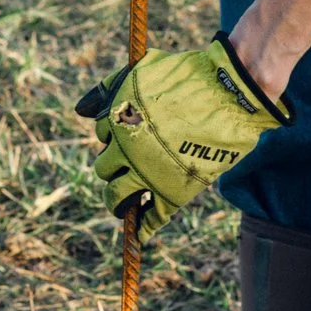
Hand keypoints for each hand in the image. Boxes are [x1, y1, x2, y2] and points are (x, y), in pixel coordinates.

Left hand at [75, 35, 288, 239]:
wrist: (230, 94)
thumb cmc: (188, 77)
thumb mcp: (142, 73)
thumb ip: (109, 87)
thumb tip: (80, 110)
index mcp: (116, 120)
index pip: (102, 131)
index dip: (115, 130)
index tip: (131, 130)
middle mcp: (126, 151)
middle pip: (104, 167)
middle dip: (114, 164)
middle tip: (132, 162)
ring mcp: (148, 174)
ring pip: (116, 197)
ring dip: (117, 201)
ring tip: (124, 203)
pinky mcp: (172, 192)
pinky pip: (151, 219)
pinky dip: (143, 229)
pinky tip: (139, 237)